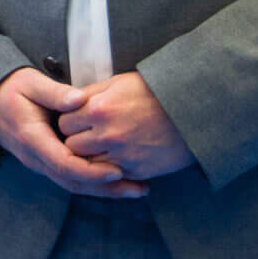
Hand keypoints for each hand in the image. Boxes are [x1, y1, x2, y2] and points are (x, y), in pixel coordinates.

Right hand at [0, 68, 148, 198]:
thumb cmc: (9, 88)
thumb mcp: (30, 82)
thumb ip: (54, 92)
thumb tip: (80, 100)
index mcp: (32, 139)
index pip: (65, 164)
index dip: (93, 172)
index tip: (118, 170)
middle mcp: (36, 157)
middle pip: (74, 182)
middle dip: (107, 189)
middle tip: (139, 188)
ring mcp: (39, 163)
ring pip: (73, 184)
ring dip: (104, 190)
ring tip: (135, 189)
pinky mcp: (45, 162)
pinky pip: (71, 178)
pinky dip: (94, 182)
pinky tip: (115, 180)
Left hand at [58, 71, 193, 181]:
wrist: (193, 111)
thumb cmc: (156, 92)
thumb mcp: (120, 83)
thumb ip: (91, 93)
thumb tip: (69, 102)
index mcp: (100, 109)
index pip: (65, 122)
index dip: (70, 121)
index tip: (78, 120)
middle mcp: (107, 134)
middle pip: (72, 146)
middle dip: (77, 140)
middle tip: (88, 135)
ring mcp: (122, 155)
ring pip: (87, 164)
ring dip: (91, 157)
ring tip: (102, 147)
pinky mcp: (136, 171)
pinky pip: (109, 176)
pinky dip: (109, 169)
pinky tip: (117, 156)